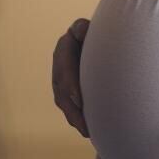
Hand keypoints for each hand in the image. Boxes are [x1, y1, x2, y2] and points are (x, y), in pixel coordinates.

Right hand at [50, 18, 90, 137]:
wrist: (98, 36)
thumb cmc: (99, 30)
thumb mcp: (90, 27)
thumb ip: (83, 29)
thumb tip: (81, 32)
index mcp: (65, 45)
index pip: (65, 67)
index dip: (70, 85)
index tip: (80, 100)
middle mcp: (59, 61)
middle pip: (62, 89)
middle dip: (71, 107)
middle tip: (84, 123)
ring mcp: (60, 75)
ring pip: (63, 100)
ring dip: (74, 117)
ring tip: (87, 131)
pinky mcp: (65, 87)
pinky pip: (68, 104)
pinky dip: (76, 117)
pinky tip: (88, 130)